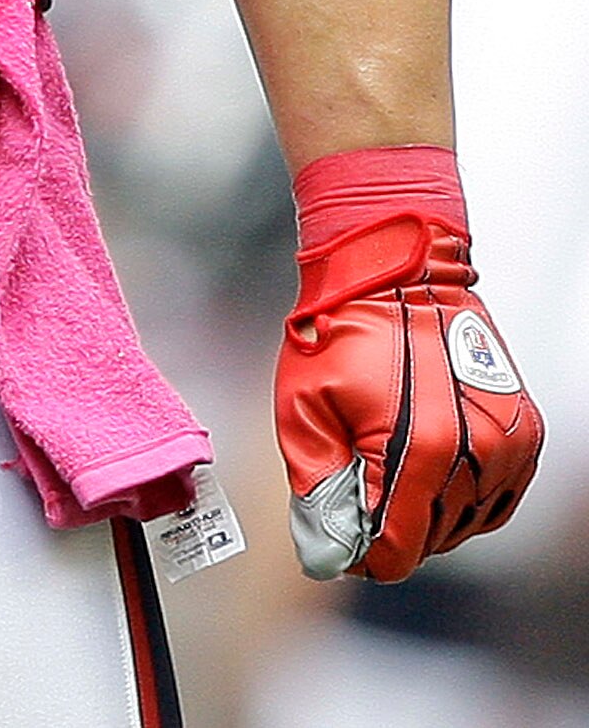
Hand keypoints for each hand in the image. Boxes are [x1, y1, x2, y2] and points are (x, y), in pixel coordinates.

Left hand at [276, 148, 543, 579]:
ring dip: (428, 518)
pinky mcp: (525, 433)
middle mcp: (477, 453)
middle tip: (358, 507)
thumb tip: (328, 549)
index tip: (346, 550)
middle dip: (392, 533)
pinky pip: (498, 499)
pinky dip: (465, 501)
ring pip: (468, 524)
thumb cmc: (343, 329)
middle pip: (434, 539)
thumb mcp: (302, 404)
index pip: (400, 547)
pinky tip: (429, 477)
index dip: (367, 557)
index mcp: (420, 450)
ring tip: (388, 480)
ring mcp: (509, 445)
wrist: (398, 270)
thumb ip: (316, 483)